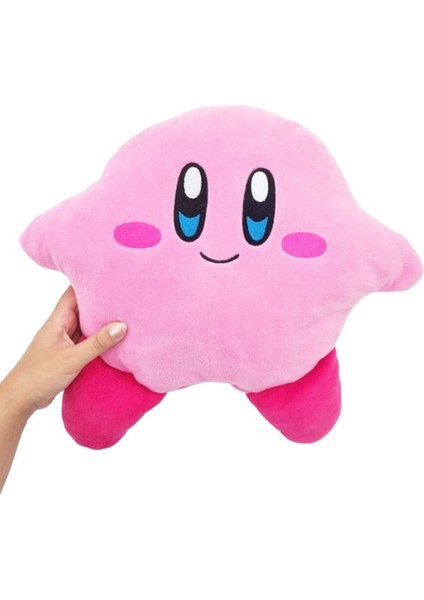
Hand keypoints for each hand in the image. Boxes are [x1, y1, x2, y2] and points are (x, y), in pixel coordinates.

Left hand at [1, 286, 126, 417]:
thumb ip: (97, 343)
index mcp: (58, 320)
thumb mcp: (73, 359)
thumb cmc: (40, 375)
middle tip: (123, 298)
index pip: (74, 293)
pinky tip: (111, 339)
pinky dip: (97, 338)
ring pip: (85, 324)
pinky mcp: (68, 353)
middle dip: (100, 302)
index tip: (110, 280)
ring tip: (123, 315)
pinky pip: (85, 339)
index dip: (89, 283)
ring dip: (100, 322)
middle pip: (82, 307)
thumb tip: (121, 326)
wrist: (22, 398)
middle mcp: (61, 326)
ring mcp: (64, 340)